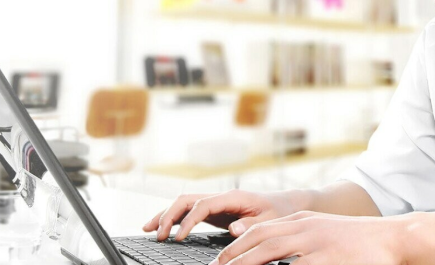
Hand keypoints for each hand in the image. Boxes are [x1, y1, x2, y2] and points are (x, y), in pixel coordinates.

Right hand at [142, 189, 302, 240]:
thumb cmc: (278, 212)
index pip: (202, 205)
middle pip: (187, 200)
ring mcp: (217, 202)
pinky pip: (189, 211)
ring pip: (184, 204)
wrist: (286, 204)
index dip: (188, 221)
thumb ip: (250, 223)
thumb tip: (232, 228)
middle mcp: (221, 196)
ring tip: (148, 230)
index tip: (178, 237)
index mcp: (233, 197)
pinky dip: (174, 218)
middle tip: (157, 235)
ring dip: (165, 214)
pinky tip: (163, 228)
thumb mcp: (269, 219)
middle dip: (169, 215)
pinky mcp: (215, 210)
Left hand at [213, 211, 408, 264]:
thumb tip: (274, 258)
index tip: (220, 260)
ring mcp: (316, 242)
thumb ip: (299, 241)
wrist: (394, 238)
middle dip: (233, 256)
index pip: (260, 230)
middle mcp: (306, 228)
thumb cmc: (360, 241)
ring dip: (246, 264)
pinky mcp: (328, 257)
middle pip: (260, 239)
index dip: (237, 245)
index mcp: (303, 221)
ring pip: (271, 252)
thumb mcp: (324, 233)